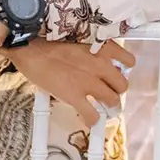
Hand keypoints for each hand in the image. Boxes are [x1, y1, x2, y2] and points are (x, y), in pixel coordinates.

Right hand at [8, 39, 135, 124]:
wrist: (30, 48)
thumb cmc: (50, 42)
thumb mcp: (79, 40)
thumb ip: (94, 52)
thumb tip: (101, 65)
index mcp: (101, 48)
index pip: (128, 60)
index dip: (124, 69)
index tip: (118, 73)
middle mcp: (100, 64)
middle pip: (122, 84)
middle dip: (117, 90)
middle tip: (109, 92)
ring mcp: (88, 82)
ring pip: (112, 100)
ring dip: (109, 106)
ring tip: (103, 107)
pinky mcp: (74, 96)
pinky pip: (92, 115)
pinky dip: (93, 120)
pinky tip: (90, 119)